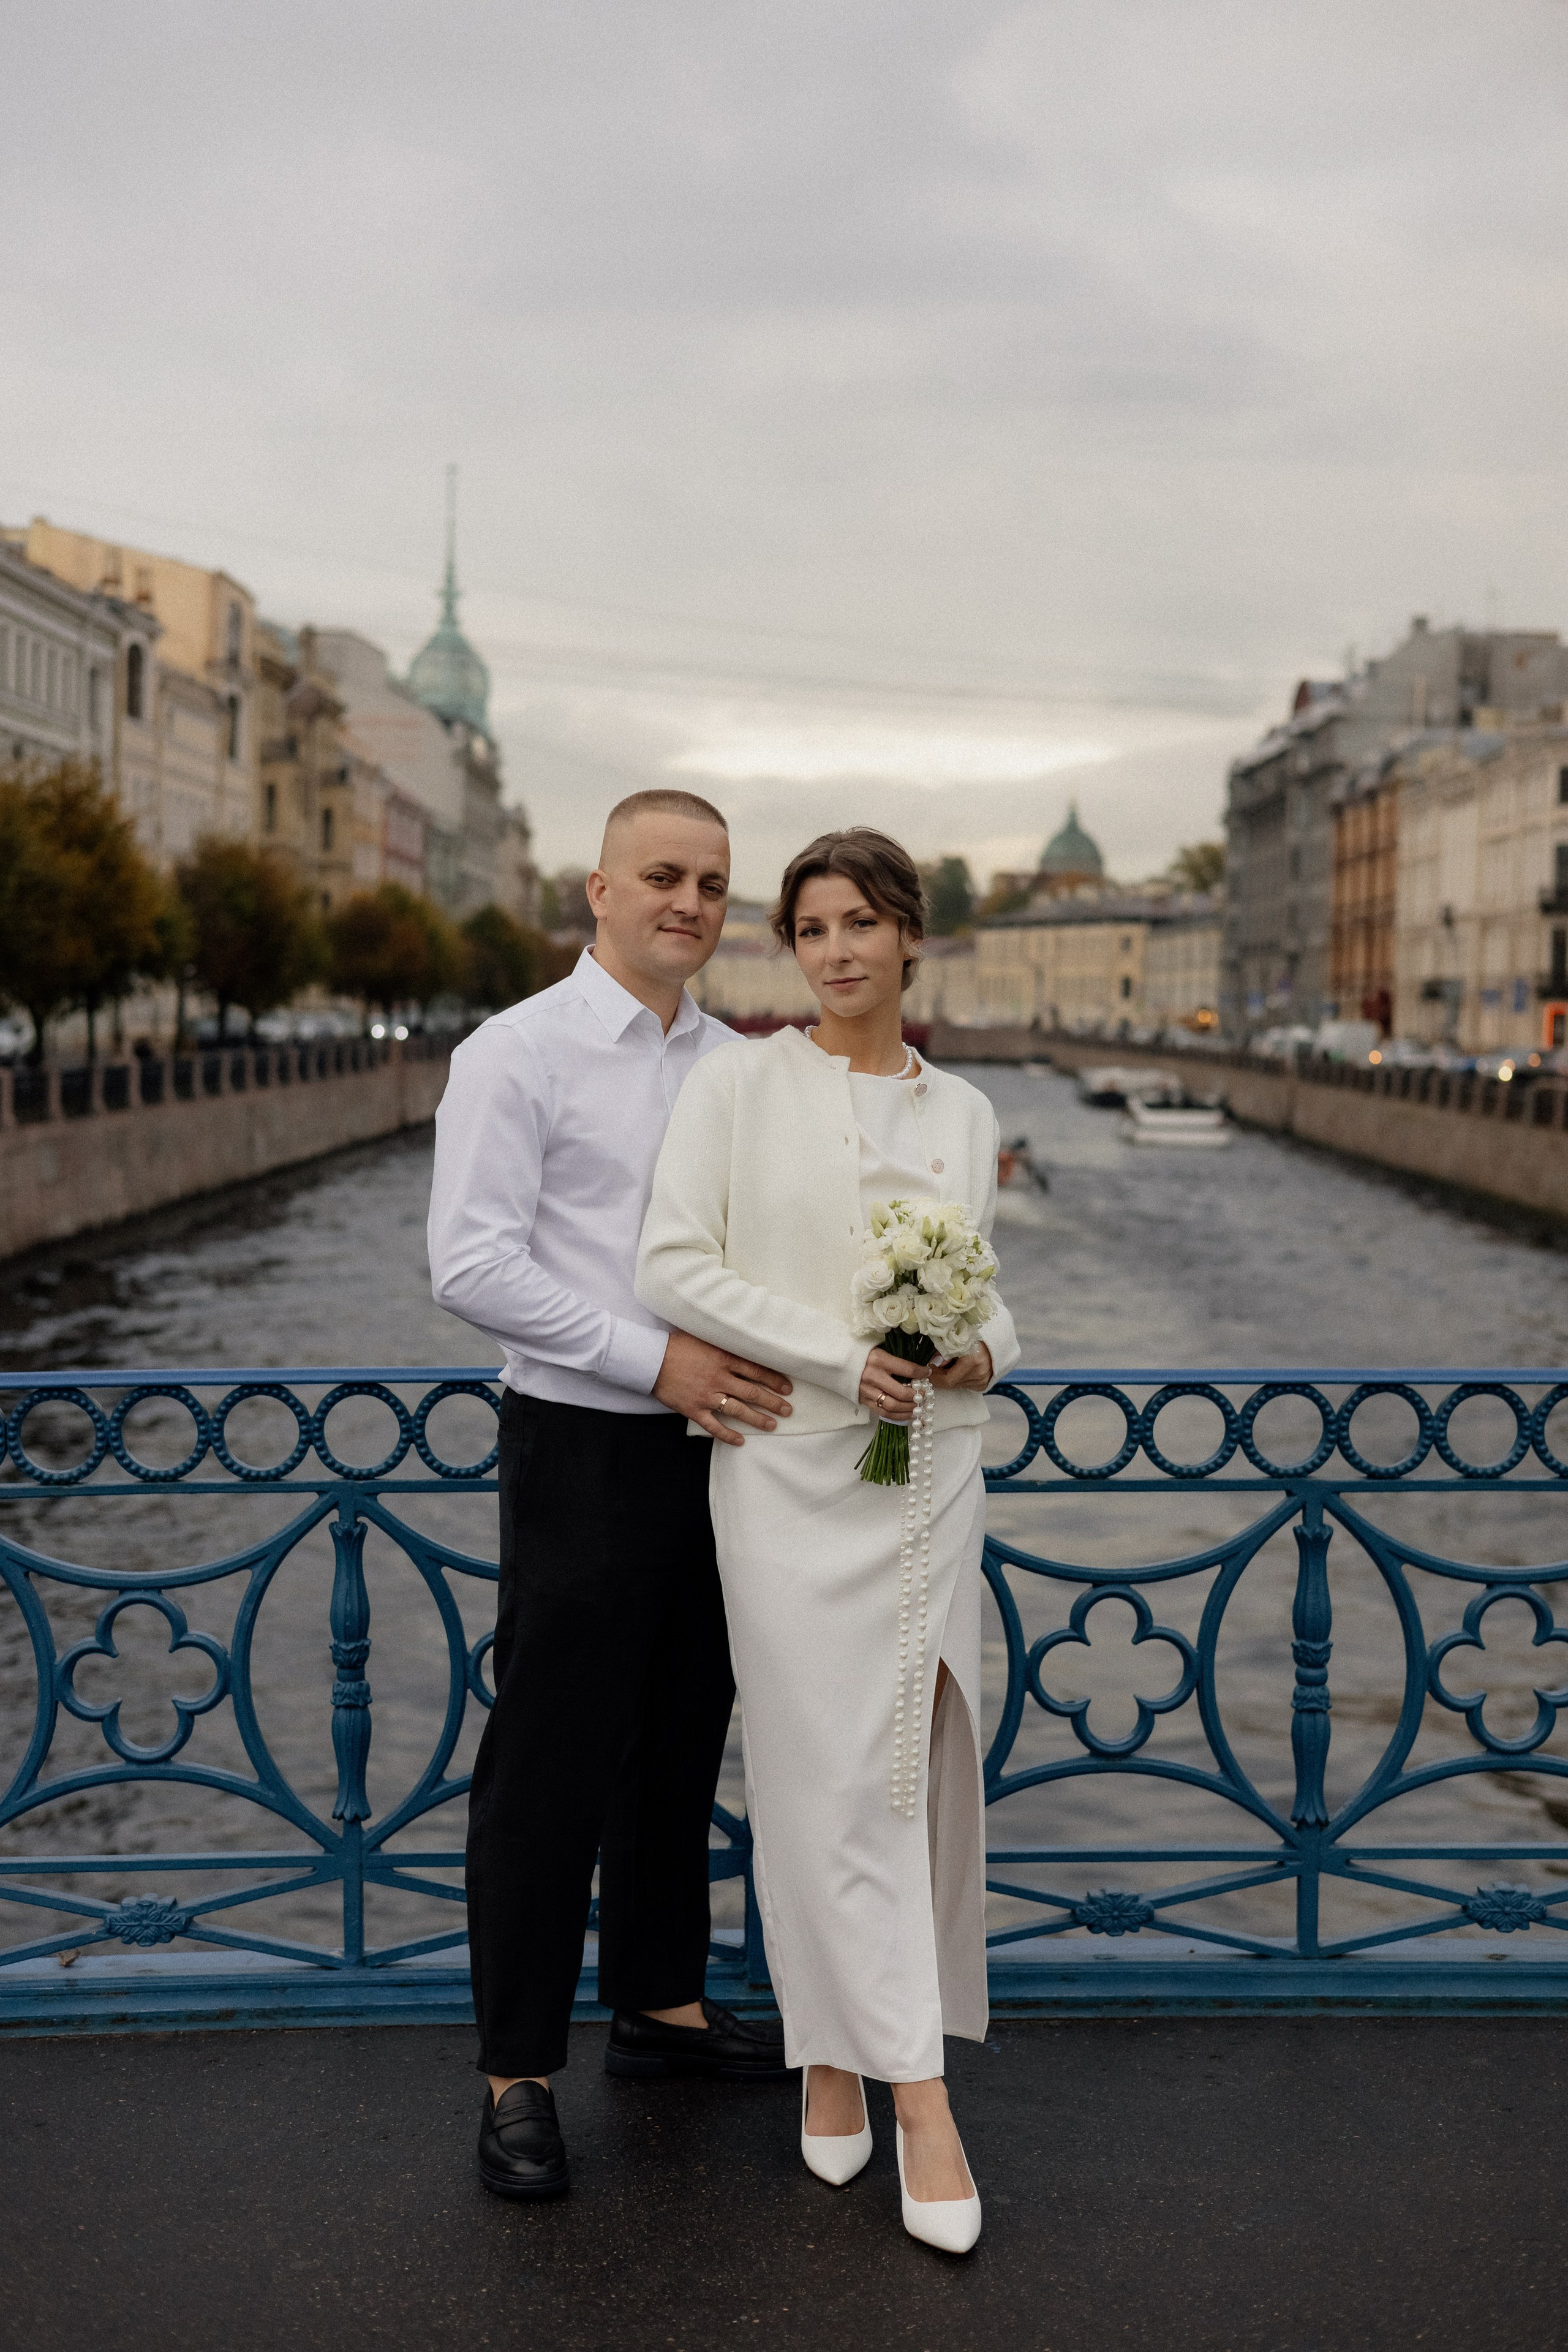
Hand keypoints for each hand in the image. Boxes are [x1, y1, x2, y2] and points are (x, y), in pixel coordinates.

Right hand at [654, 1330, 792, 1446]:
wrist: (650, 1359)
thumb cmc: (676, 1344)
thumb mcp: (704, 1336)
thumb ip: (724, 1342)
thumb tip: (743, 1341)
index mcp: (723, 1358)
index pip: (756, 1370)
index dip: (774, 1380)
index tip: (787, 1388)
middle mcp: (719, 1378)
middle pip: (752, 1392)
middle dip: (773, 1402)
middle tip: (788, 1410)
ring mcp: (707, 1396)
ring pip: (738, 1410)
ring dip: (757, 1419)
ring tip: (772, 1425)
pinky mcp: (694, 1409)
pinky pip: (714, 1426)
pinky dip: (728, 1435)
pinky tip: (740, 1441)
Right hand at [858, 1347, 923, 1422]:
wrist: (838, 1360)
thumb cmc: (864, 1352)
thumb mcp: (881, 1349)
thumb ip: (898, 1358)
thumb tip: (920, 1367)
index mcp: (879, 1359)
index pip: (907, 1369)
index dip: (921, 1373)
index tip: (927, 1373)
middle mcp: (873, 1376)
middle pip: (901, 1393)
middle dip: (917, 1396)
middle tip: (924, 1395)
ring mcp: (867, 1390)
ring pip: (893, 1406)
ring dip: (909, 1408)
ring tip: (918, 1406)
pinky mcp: (863, 1400)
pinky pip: (884, 1413)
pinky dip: (898, 1416)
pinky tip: (908, 1413)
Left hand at [929, 1344, 992, 1393]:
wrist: (996, 1342)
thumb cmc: (974, 1339)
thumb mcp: (956, 1342)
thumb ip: (943, 1353)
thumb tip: (931, 1364)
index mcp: (972, 1360)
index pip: (948, 1379)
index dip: (935, 1377)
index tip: (926, 1372)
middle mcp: (979, 1373)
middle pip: (952, 1383)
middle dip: (940, 1377)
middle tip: (932, 1370)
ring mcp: (982, 1381)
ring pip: (958, 1385)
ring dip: (950, 1377)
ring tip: (948, 1365)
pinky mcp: (984, 1384)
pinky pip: (965, 1385)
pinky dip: (959, 1379)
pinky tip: (959, 1369)